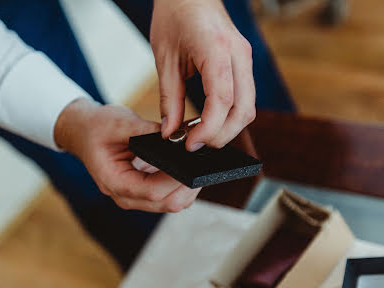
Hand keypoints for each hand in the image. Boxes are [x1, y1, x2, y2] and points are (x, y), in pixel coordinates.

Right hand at [54, 100, 200, 212]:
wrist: (82, 133)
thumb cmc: (96, 128)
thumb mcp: (119, 123)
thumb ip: (147, 131)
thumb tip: (178, 138)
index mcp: (115, 182)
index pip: (153, 191)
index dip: (176, 178)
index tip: (193, 161)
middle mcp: (126, 197)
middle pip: (168, 203)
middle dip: (189, 184)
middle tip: (204, 162)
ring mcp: (136, 197)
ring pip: (173, 203)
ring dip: (189, 185)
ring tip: (199, 162)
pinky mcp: (144, 192)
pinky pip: (169, 195)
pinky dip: (182, 183)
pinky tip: (189, 165)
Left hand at [151, 0, 255, 150]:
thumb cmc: (175, 17)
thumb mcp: (164, 58)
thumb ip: (168, 98)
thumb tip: (170, 132)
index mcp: (215, 49)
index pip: (222, 99)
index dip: (209, 128)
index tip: (190, 144)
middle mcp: (238, 54)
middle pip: (243, 110)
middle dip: (221, 135)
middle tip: (194, 145)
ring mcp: (245, 58)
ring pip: (248, 107)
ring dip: (228, 128)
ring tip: (200, 135)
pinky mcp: (244, 64)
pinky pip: (244, 98)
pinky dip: (230, 116)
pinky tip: (209, 121)